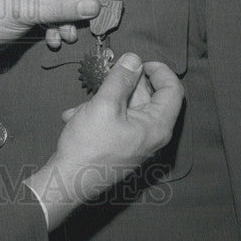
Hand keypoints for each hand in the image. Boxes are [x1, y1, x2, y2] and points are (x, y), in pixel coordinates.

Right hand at [23, 54, 182, 230]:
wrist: (68, 182)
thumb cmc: (89, 145)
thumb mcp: (104, 104)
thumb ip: (121, 79)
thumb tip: (134, 59)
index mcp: (157, 126)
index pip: (173, 90)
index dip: (158, 70)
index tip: (136, 62)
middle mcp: (152, 136)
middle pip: (149, 97)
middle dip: (124, 85)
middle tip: (105, 78)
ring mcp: (137, 143)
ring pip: (128, 108)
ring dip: (106, 99)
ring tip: (83, 105)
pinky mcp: (122, 147)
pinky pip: (118, 121)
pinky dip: (100, 113)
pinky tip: (76, 117)